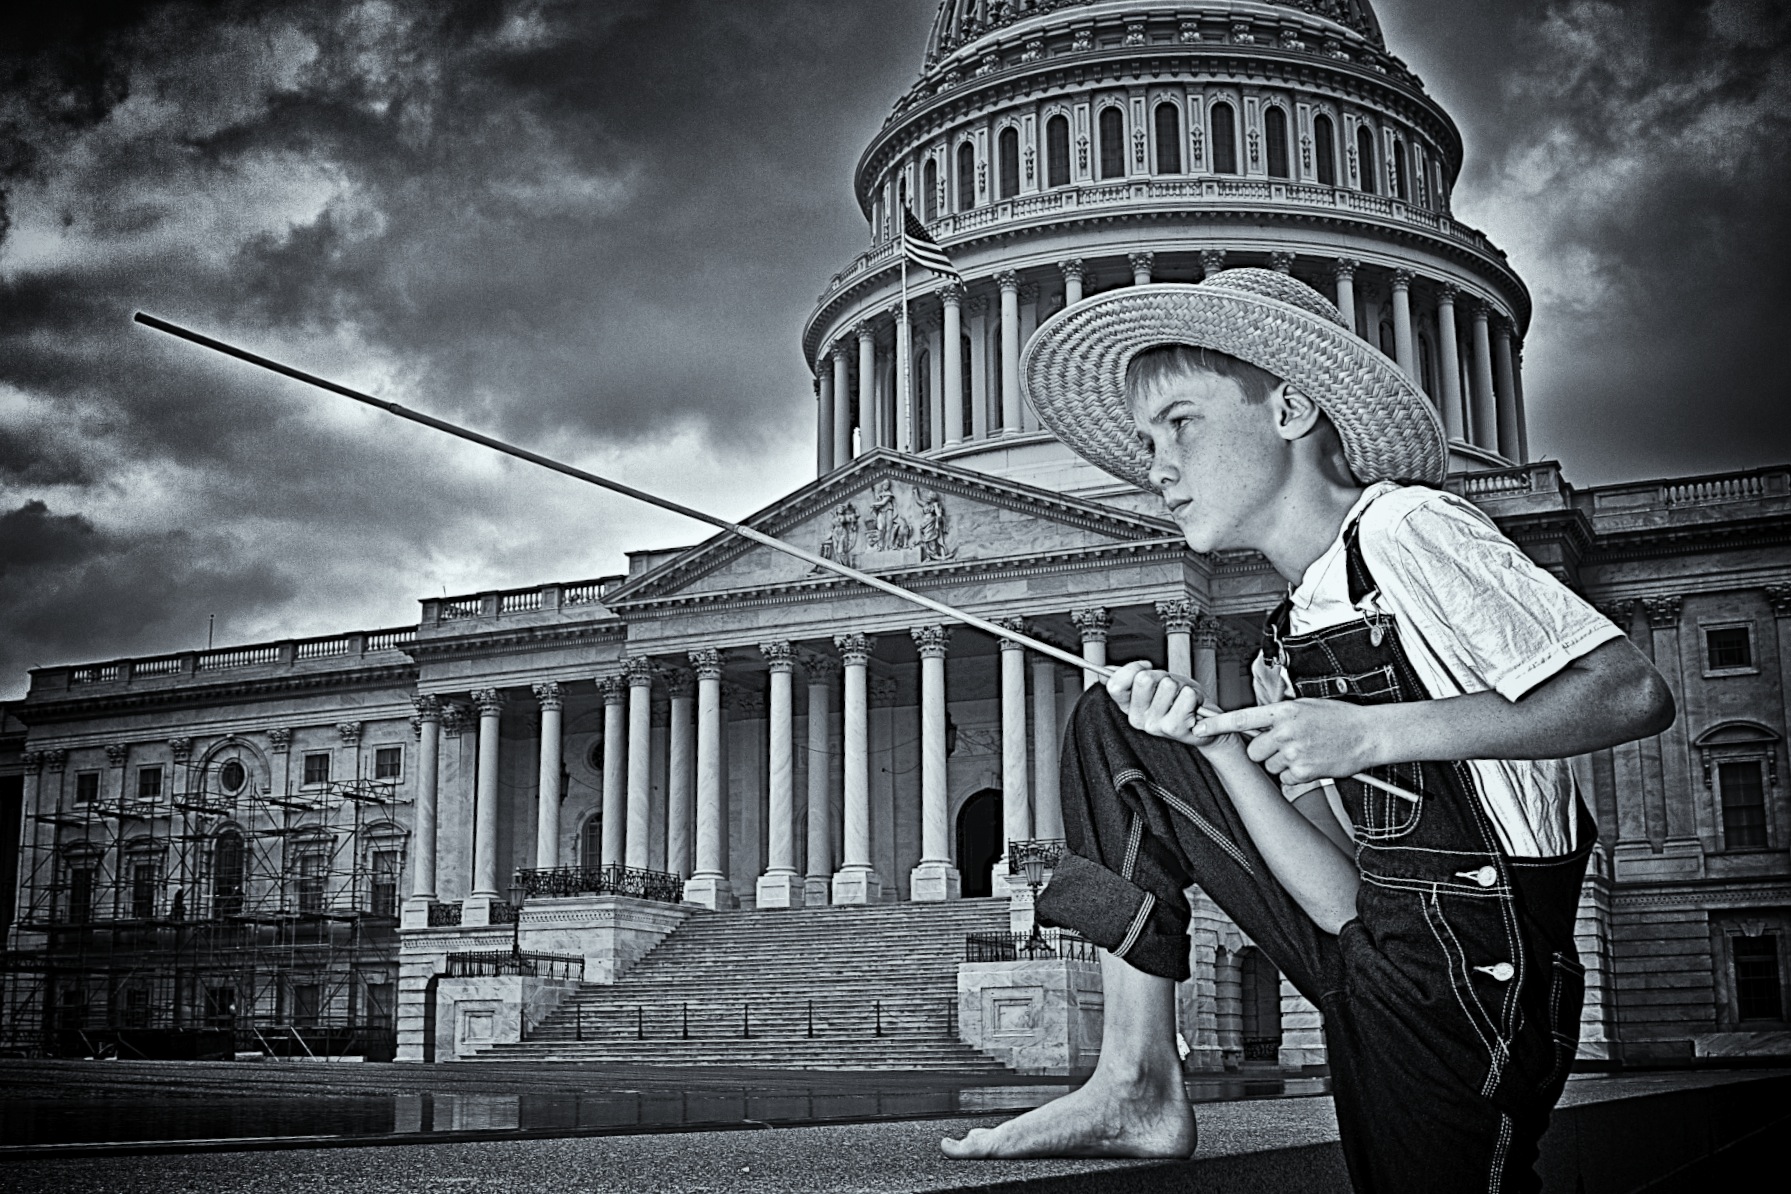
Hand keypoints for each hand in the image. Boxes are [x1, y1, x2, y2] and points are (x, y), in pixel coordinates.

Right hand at [1105, 661, 1228, 750]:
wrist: (1204, 723)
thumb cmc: (1178, 700)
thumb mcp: (1154, 684)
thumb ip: (1130, 676)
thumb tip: (1105, 672)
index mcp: (1128, 707)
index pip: (1115, 684)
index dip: (1133, 669)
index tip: (1147, 667)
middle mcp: (1137, 719)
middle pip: (1143, 679)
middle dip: (1162, 676)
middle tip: (1171, 688)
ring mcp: (1154, 726)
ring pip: (1168, 685)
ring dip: (1181, 687)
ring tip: (1182, 699)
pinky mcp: (1174, 729)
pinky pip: (1186, 696)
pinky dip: (1194, 695)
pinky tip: (1192, 707)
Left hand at [1191, 699, 1381, 781]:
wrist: (1368, 734)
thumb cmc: (1339, 718)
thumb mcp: (1306, 706)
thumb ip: (1279, 715)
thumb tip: (1255, 725)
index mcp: (1285, 710)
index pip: (1241, 718)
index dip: (1216, 725)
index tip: (1197, 729)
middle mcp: (1287, 731)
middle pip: (1253, 751)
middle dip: (1263, 752)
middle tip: (1284, 746)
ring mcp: (1295, 752)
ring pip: (1270, 766)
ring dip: (1282, 764)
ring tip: (1306, 752)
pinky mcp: (1304, 771)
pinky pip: (1287, 779)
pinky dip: (1296, 776)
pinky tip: (1313, 763)